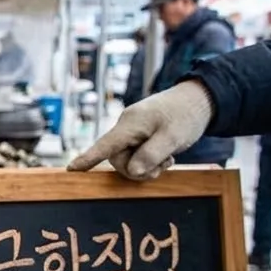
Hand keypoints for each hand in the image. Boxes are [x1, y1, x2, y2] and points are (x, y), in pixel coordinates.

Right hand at [68, 81, 215, 179]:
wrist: (199, 99)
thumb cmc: (186, 115)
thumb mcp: (173, 137)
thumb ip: (152, 155)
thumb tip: (133, 171)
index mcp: (131, 124)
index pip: (105, 145)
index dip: (88, 158)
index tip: (71, 169)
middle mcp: (126, 127)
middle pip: (118, 159)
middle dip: (137, 169)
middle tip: (162, 167)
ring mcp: (131, 131)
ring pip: (127, 159)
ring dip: (146, 166)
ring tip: (167, 159)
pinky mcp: (138, 135)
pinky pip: (135, 155)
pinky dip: (149, 161)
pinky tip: (165, 156)